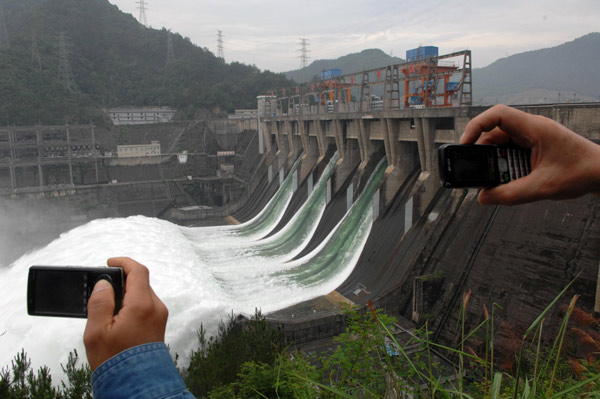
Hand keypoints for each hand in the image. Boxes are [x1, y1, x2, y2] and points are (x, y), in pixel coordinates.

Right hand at [84, 257, 167, 370]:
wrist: (136, 385)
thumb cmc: (115, 361)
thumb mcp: (97, 331)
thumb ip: (100, 302)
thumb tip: (103, 283)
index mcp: (142, 305)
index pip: (138, 271)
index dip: (123, 262)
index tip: (109, 262)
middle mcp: (156, 307)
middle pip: (140, 282)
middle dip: (121, 281)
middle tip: (102, 291)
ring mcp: (160, 316)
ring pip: (142, 294)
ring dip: (126, 294)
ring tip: (108, 311)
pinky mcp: (159, 325)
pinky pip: (145, 306)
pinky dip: (132, 304)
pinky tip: (118, 319)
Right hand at [460, 104, 599, 204]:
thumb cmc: (582, 172)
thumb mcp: (542, 187)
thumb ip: (510, 194)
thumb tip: (483, 197)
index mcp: (534, 128)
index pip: (496, 115)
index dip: (475, 126)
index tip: (464, 144)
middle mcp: (530, 129)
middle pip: (493, 133)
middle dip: (483, 152)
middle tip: (478, 171)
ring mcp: (531, 137)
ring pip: (500, 144)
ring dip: (494, 161)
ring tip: (496, 179)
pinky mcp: (532, 147)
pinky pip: (509, 152)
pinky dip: (504, 165)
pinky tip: (508, 178)